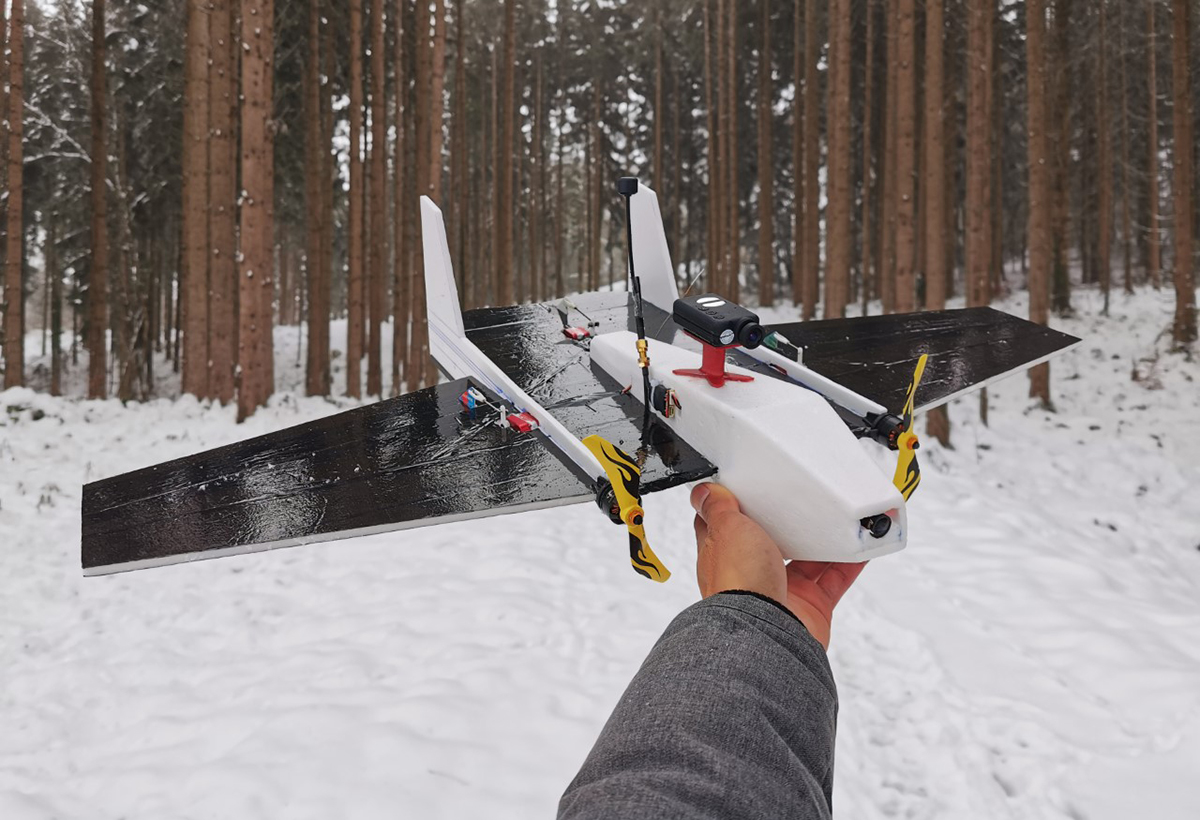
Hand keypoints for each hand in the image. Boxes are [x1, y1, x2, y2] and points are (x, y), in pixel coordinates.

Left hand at [690, 482, 866, 649]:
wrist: (765, 631)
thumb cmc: (737, 583)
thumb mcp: (725, 528)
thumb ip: (718, 507)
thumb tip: (703, 492)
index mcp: (725, 554)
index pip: (728, 526)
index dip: (739, 506)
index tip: (752, 489)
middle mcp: (751, 575)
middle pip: (772, 542)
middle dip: (787, 524)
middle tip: (803, 502)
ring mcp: (782, 592)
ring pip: (807, 561)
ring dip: (823, 542)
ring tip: (838, 519)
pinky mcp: (810, 607)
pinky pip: (835, 580)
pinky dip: (849, 564)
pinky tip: (859, 547)